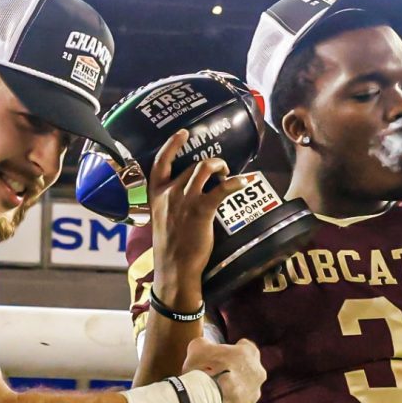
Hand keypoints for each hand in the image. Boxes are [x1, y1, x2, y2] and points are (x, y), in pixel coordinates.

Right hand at [148, 129, 251, 303]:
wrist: (174, 269)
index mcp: (156, 195)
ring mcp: (185, 200)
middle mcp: (169, 193)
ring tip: (229, 173)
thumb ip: (170, 203)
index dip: (172, 144)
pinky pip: (223, 188)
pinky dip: (236, 182)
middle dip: (211, 164)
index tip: (184, 133)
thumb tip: (187, 194)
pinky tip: (245, 182)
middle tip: (222, 170)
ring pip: (206, 168)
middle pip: (192, 165)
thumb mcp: (162, 220)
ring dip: (221, 166)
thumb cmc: (170, 248)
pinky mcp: (202, 210)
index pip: (160, 162)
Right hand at [182, 337, 265, 402]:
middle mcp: (258, 373)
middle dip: (233, 371)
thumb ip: (205, 344)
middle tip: (214, 375)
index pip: (244, 346)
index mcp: (250, 353)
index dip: (231, 351)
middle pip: (246, 369)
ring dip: (231, 391)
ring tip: (212, 393)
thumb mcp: (198, 347)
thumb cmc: (202, 368)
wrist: (203, 401)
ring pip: (243, 390)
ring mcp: (253, 395)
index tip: (219, 356)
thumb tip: (204, 347)